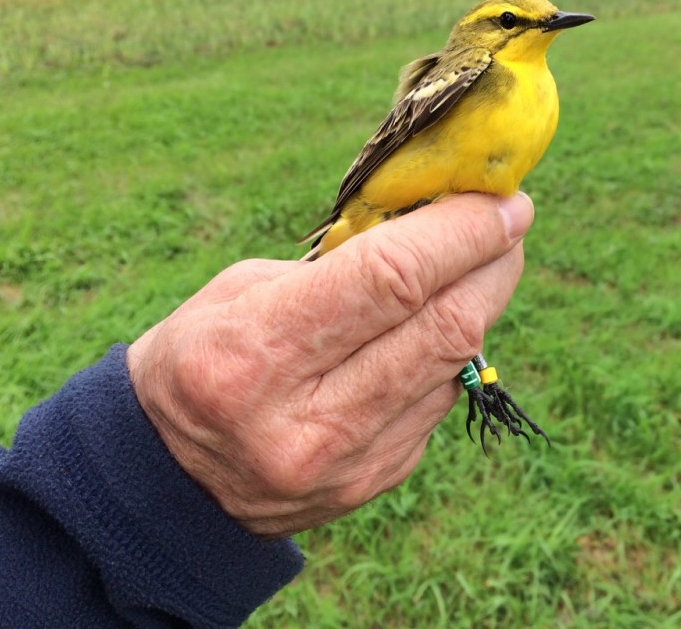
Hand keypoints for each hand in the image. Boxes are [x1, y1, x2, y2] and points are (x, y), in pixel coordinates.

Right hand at [126, 192, 532, 537]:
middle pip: (444, 327)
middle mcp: (310, 420)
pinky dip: (449, 353)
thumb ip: (336, 267)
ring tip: (478, 264)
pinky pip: (439, 402)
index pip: (392, 279)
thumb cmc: (201, 356)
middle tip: (508, 222)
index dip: (461, 232)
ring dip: (481, 304)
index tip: (503, 199)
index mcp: (259, 353)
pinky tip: (434, 328)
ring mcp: (350, 462)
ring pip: (455, 366)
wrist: (171, 480)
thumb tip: (434, 232)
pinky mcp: (376, 481)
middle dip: (494, 263)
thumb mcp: (241, 291)